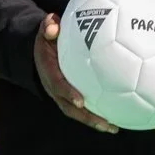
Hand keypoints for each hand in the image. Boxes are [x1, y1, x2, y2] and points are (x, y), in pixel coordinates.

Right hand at [32, 15, 117, 132]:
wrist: (40, 52)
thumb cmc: (48, 39)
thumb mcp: (45, 30)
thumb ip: (49, 26)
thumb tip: (53, 26)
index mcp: (48, 72)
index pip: (57, 84)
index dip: (67, 93)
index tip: (81, 100)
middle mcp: (54, 88)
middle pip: (69, 107)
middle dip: (86, 117)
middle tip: (105, 123)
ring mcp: (61, 95)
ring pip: (76, 112)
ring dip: (94, 122)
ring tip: (113, 128)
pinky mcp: (70, 97)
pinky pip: (82, 109)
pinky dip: (96, 115)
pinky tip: (115, 119)